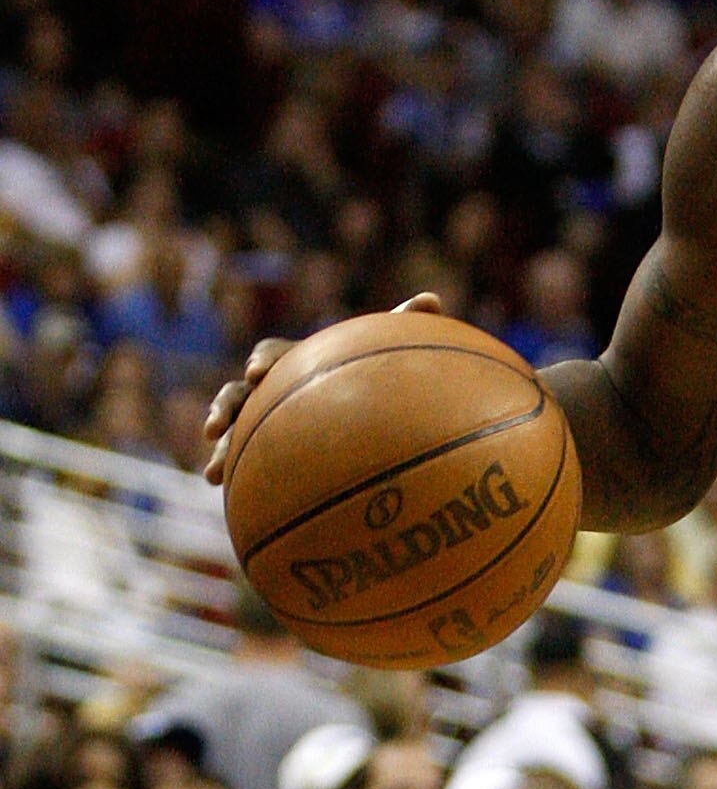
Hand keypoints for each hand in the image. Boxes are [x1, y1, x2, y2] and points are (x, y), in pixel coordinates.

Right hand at [202, 290, 442, 484]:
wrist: (358, 411)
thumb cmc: (371, 376)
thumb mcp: (388, 354)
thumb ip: (402, 327)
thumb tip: (433, 300)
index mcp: (296, 362)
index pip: (272, 354)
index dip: (263, 362)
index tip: (259, 375)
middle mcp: (271, 389)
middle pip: (238, 393)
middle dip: (225, 408)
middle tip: (217, 426)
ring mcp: (261, 419)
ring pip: (232, 430)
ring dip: (220, 449)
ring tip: (212, 473)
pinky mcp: (261, 448)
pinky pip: (240, 460)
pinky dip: (229, 471)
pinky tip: (220, 488)